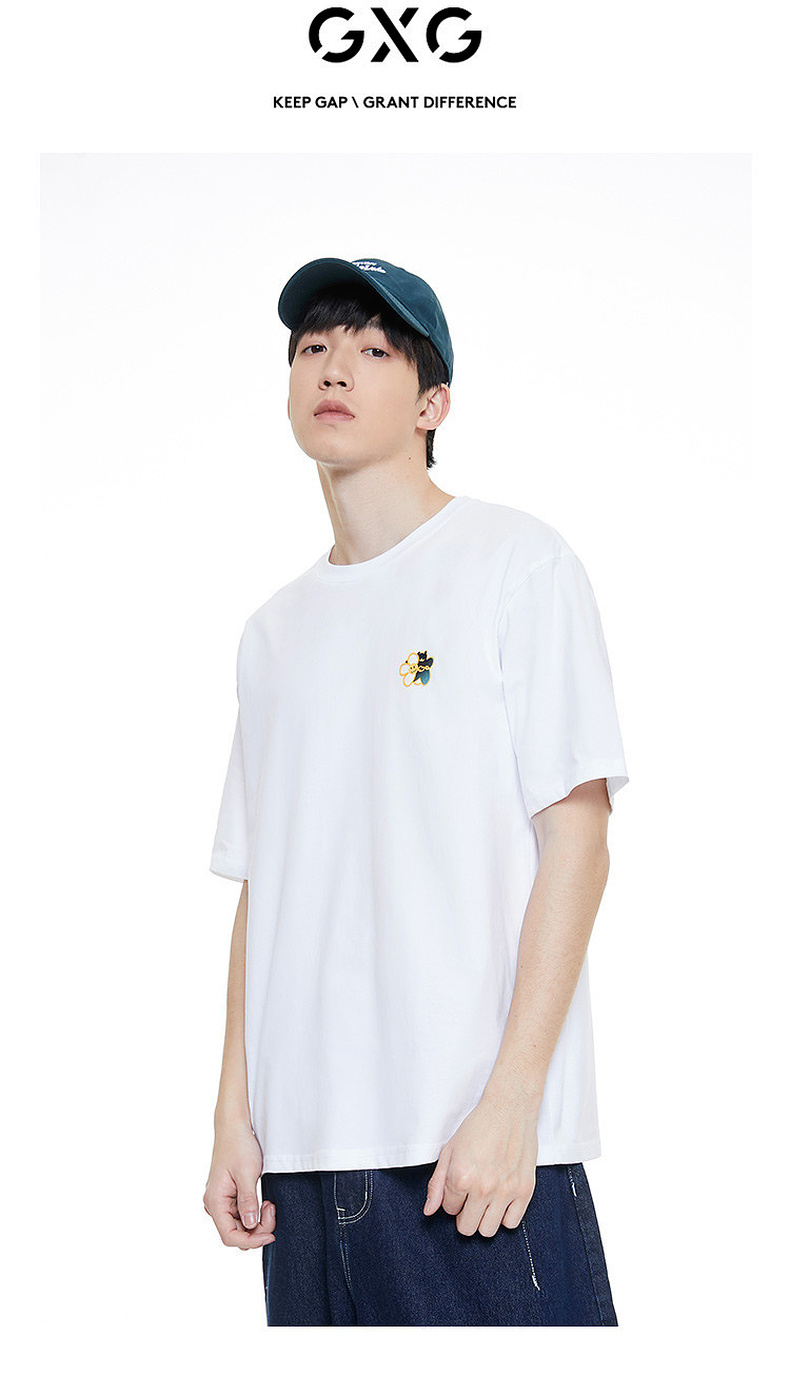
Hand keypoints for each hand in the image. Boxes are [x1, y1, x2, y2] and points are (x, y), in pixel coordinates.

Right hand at [204, 1120, 275, 1248]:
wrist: (234, 1127)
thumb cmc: (238, 1145)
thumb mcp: (247, 1173)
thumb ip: (248, 1201)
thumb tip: (250, 1225)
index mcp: (215, 1201)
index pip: (229, 1236)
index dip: (250, 1241)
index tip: (270, 1236)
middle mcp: (215, 1205)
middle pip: (236, 1233)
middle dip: (257, 1230)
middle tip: (272, 1209)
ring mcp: (221, 1202)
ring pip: (240, 1226)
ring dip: (257, 1222)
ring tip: (269, 1204)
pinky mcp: (229, 1197)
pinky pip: (242, 1215)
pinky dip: (255, 1214)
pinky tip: (264, 1202)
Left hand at [423, 1089, 538, 1236]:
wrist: (509, 1108)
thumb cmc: (478, 1126)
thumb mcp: (450, 1150)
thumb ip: (437, 1183)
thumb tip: (429, 1211)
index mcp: (461, 1177)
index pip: (449, 1210)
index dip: (451, 1198)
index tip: (459, 1184)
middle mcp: (483, 1188)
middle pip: (467, 1227)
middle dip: (464, 1214)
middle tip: (470, 1196)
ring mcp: (506, 1191)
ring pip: (487, 1231)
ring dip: (483, 1218)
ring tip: (485, 1200)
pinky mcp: (525, 1190)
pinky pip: (511, 1223)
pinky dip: (504, 1216)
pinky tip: (501, 1200)